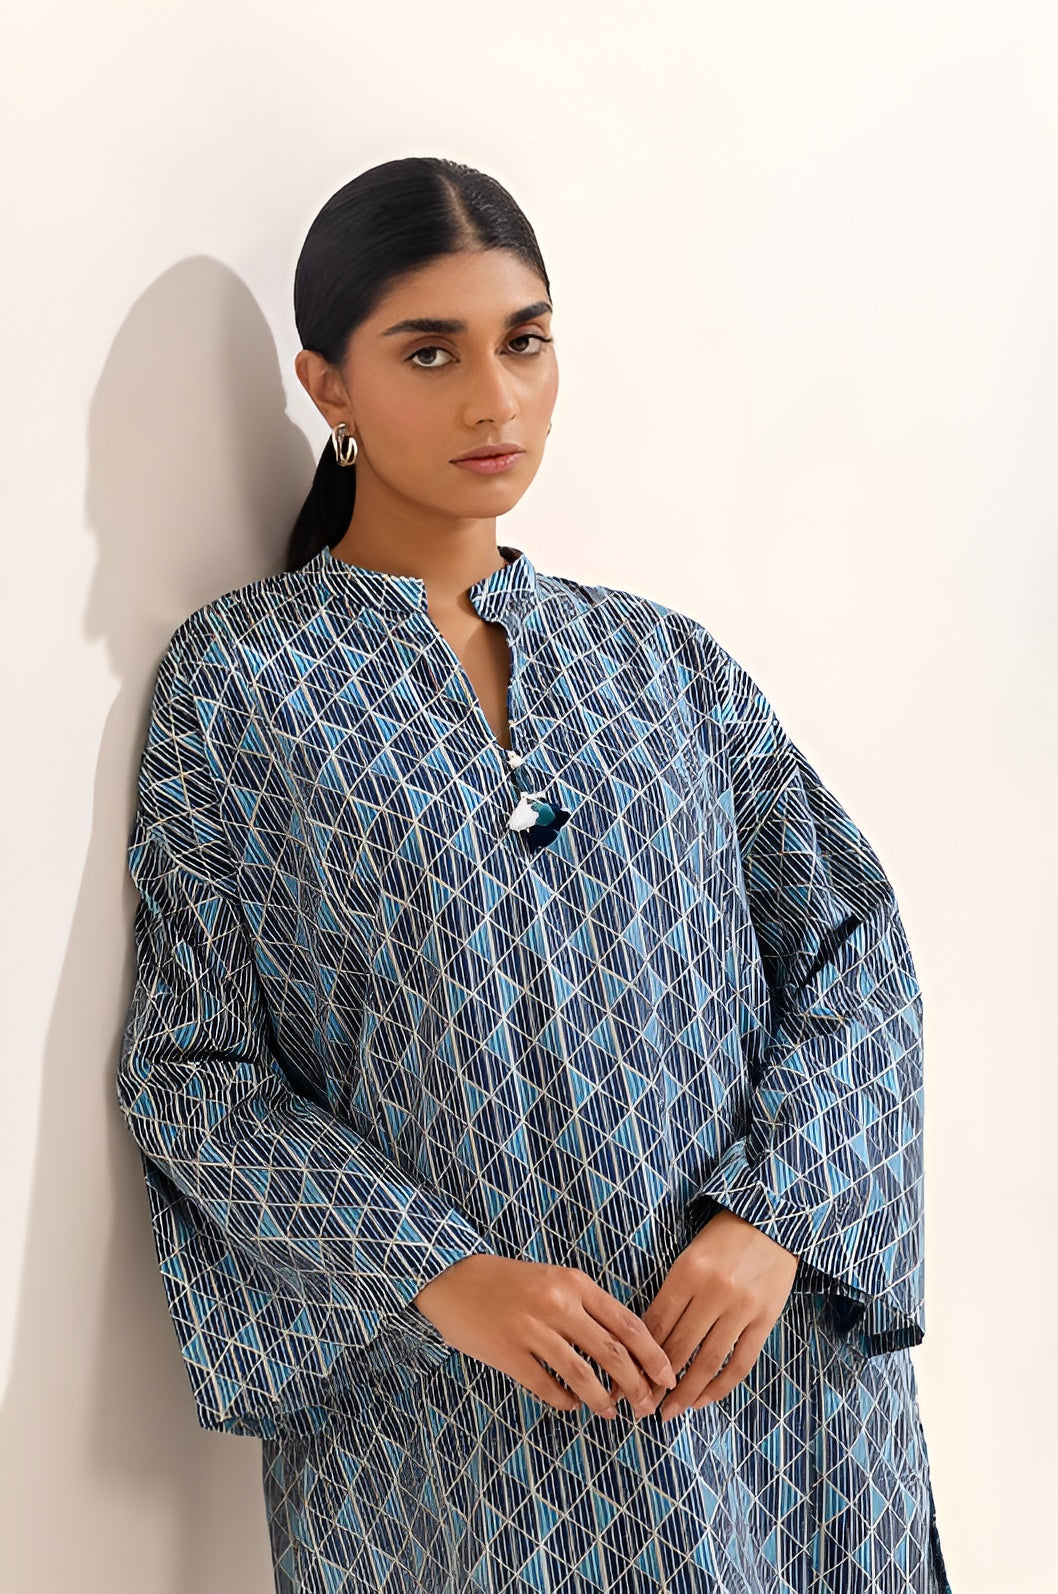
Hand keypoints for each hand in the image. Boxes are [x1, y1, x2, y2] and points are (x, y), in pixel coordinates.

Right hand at [412, 1255, 677, 1420]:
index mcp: (575, 1284)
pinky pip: (547, 1387)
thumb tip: (626, 1349)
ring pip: (583, 1376)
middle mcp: (558, 1304)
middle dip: (636, 1386)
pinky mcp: (508, 1353)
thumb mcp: (554, 1280)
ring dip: (602, 1402)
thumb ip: (587, 1307)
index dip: (653, 1355)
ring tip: (611, 1414)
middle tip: (646, 1407)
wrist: (453, 1278)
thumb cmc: (511, 1282)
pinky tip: (572, 1405)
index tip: (667, 1377)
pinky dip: (566, 1402)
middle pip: (612, 1354)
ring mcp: (532, 1329)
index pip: (628, 1324)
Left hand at [635, 1208, 799, 1421]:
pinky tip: (704, 1400)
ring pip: (707, 1362)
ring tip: (668, 1412)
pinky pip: (740, 1363)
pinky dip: (720, 1387)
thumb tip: (646, 1340)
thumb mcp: (690, 1256)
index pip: (655, 1324)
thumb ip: (672, 1294)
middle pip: (678, 1347)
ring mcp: (742, 1308)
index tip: (623, 1379)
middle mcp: (714, 1291)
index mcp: (687, 1271)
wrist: (773, 1222)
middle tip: (640, 1405)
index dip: (637, 1356)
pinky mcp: (765, 1320)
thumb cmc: (723, 1239)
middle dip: (655, 1382)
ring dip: (685, 1393)